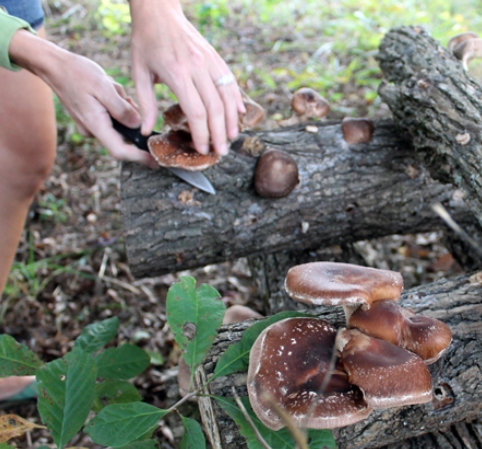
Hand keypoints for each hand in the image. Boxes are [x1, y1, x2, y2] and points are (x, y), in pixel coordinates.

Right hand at [9, 29, 157, 168]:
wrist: (55, 66)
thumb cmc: (77, 73)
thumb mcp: (105, 87)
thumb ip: (122, 109)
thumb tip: (137, 125)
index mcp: (96, 125)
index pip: (120, 151)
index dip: (139, 158)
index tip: (155, 162)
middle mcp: (93, 130)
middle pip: (123, 135)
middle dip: (130, 118)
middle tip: (122, 95)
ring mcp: (91, 126)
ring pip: (119, 123)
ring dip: (122, 107)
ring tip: (112, 88)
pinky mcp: (92, 120)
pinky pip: (112, 117)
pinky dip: (116, 104)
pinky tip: (109, 89)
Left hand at [129, 0, 244, 155]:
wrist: (159, 11)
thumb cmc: (146, 42)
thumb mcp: (138, 72)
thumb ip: (145, 103)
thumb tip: (146, 131)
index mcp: (177, 73)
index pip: (196, 112)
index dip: (201, 134)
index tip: (202, 149)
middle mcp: (197, 67)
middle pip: (215, 108)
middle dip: (219, 134)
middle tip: (220, 152)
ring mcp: (210, 61)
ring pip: (227, 96)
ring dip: (232, 120)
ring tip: (232, 138)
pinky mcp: (216, 58)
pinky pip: (231, 82)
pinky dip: (237, 100)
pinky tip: (239, 115)